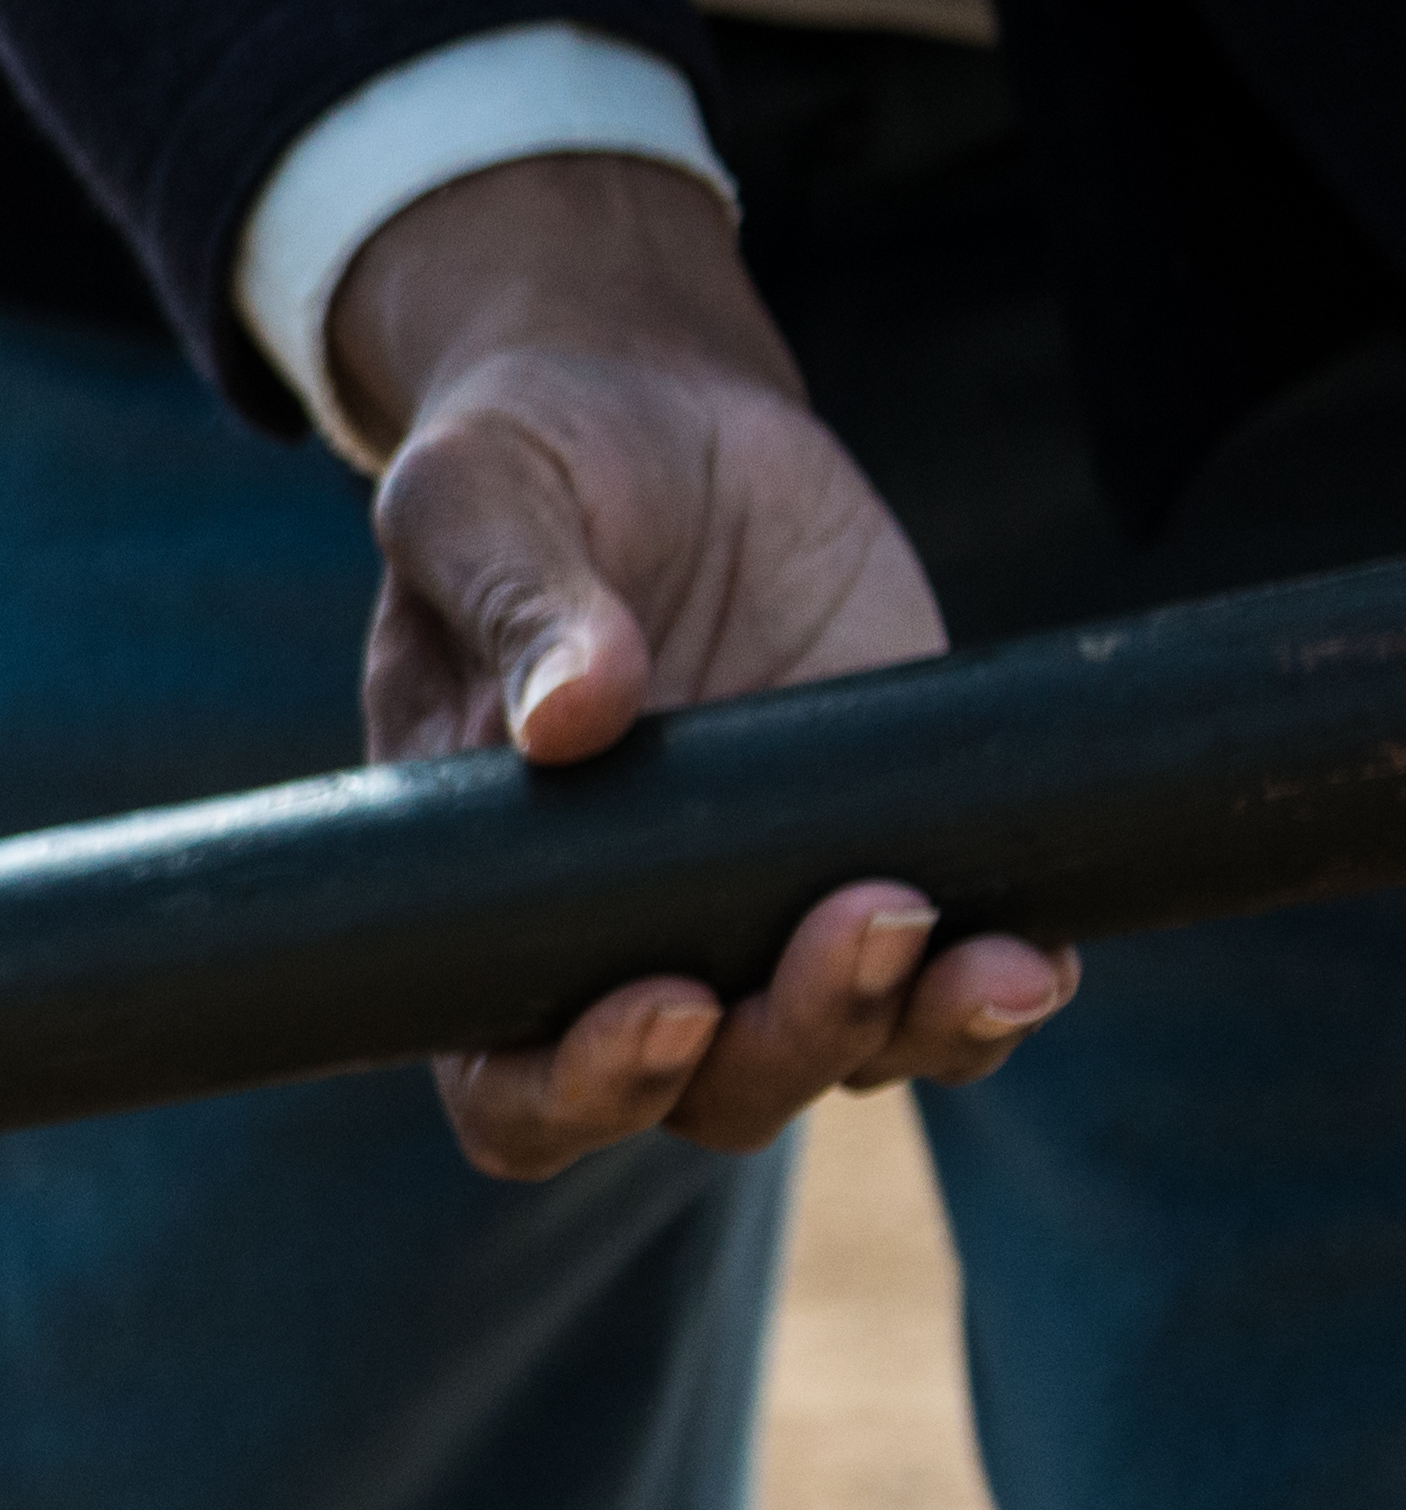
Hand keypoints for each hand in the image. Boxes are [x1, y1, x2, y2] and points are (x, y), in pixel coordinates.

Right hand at [327, 153, 1076, 1178]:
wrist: (655, 414)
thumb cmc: (519, 465)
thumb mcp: (474, 496)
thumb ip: (514, 594)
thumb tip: (576, 713)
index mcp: (486, 902)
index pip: (505, 1084)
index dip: (580, 1090)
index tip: (666, 1005)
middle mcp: (622, 938)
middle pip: (705, 1095)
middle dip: (787, 1040)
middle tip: (857, 916)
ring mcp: (762, 903)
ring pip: (836, 1056)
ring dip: (909, 1029)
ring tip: (986, 956)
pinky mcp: (886, 837)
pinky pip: (946, 976)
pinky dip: (995, 988)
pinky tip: (1036, 949)